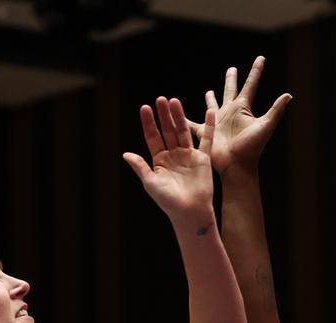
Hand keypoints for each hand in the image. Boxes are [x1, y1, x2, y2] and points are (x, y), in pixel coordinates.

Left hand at [123, 97, 215, 220]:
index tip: (145, 108)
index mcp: (159, 161)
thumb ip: (140, 167)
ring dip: (179, 116)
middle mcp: (173, 156)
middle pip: (167, 131)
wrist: (189, 211)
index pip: (153, 137)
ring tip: (174, 101)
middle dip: (164, 116)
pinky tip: (209, 113)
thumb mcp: (150, 182)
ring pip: (183, 131)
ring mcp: (188, 156)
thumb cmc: (168, 201)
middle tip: (161, 99)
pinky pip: (206, 140)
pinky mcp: (202, 158)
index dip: (149, 123)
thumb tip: (126, 154)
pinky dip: (208, 127)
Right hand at [187, 56, 291, 174]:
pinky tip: (177, 114)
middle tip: (232, 69)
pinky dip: (184, 120)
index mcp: (243, 109)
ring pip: (213, 105)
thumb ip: (275, 111)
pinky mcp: (206, 132)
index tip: (261, 58)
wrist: (236, 166)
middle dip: (231, 80)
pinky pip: (192, 124)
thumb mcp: (265, 127)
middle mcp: (230, 113)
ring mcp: (217, 122)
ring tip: (209, 91)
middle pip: (230, 91)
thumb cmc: (251, 148)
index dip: (256, 72)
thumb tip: (288, 95)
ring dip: (211, 98)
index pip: (250, 85)